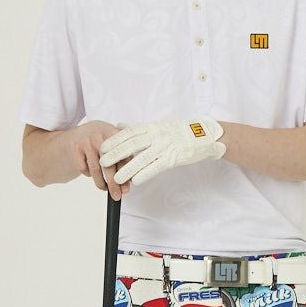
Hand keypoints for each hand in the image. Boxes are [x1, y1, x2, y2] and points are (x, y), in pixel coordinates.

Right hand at [70, 120, 131, 200]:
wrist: (78, 134)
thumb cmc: (102, 143)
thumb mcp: (114, 145)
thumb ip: (123, 161)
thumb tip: (126, 185)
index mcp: (116, 133)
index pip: (123, 156)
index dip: (125, 174)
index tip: (126, 189)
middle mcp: (102, 134)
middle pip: (109, 164)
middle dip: (113, 184)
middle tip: (116, 196)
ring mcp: (88, 140)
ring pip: (95, 169)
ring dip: (100, 183)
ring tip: (104, 188)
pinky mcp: (76, 147)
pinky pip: (84, 168)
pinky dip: (88, 174)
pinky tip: (91, 171)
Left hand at [97, 117, 225, 185]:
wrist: (203, 135)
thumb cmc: (179, 132)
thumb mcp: (157, 125)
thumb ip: (138, 127)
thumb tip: (119, 125)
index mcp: (151, 126)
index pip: (128, 132)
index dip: (114, 140)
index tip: (101, 147)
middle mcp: (156, 135)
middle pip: (132, 144)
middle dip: (115, 154)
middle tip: (102, 162)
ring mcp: (165, 146)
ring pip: (142, 158)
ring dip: (127, 169)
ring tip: (115, 178)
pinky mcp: (174, 158)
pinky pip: (156, 166)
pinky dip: (145, 173)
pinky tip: (135, 181)